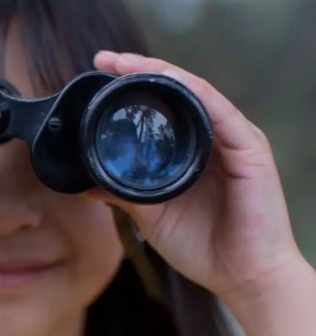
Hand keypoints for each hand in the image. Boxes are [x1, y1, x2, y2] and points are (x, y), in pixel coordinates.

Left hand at [89, 50, 306, 309]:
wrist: (242, 277)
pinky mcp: (249, 149)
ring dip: (161, 72)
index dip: (133, 85)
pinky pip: (219, 110)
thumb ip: (122, 193)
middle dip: (141, 70)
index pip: (163, 105)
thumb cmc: (203, 246)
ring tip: (127, 62)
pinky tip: (168, 80)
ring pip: (196, 92)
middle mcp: (214, 138)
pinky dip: (192, 91)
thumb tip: (85, 182)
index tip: (99, 71)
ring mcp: (234, 140)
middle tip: (105, 58)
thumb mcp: (150, 214)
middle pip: (177, 91)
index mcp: (193, 150)